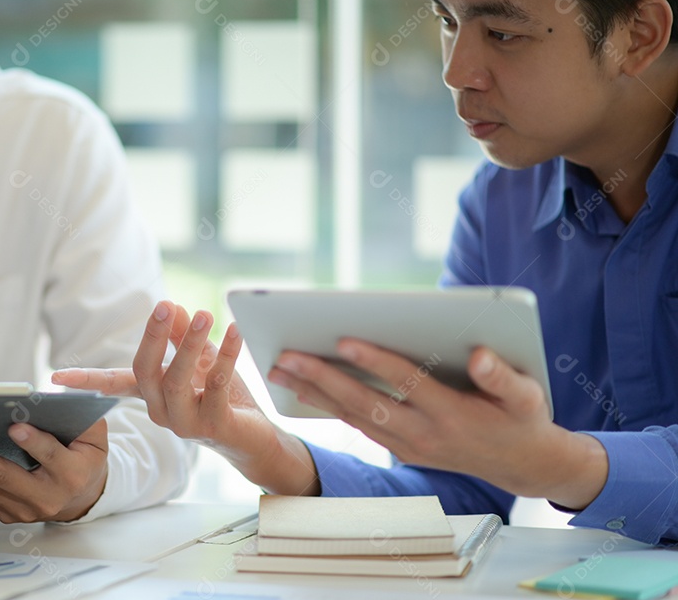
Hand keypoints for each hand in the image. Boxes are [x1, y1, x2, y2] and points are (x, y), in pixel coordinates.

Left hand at [0, 420, 108, 522]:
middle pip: (3, 476)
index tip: (15, 426)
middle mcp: (45, 498)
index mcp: (71, 475)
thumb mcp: (94, 435)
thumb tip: (56, 395)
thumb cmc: (83, 458)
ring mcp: (23, 510)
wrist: (81, 496)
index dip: (34, 443)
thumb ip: (82, 416)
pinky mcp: (5, 513)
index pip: (51, 458)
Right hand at [54, 300, 319, 495]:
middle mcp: (161, 411)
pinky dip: (226, 356)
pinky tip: (235, 333)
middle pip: (145, 371)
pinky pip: (215, 387)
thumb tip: (172, 307)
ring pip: (176, 381)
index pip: (113, 384)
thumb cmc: (222, 397)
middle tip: (165, 304)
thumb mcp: (200, 360)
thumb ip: (184, 336)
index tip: (55, 379)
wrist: (254, 438)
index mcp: (152, 394)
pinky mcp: (214, 427)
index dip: (85, 380)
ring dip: (190, 344)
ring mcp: (185, 423)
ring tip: (205, 315)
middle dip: (153, 336)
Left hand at [269, 339, 607, 508]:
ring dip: (313, 393)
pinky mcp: (401, 449)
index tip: (344, 340)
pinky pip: (358, 426)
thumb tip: (480, 355)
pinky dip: (329, 407)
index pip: (407, 384)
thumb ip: (503, 377)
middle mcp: (424, 434)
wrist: (522, 465)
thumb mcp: (527, 397)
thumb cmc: (523, 418)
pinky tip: (301, 388)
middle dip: (323, 379)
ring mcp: (409, 446)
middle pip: (365, 403)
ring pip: (353, 417)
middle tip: (285, 356)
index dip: (376, 363)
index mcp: (453, 415)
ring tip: (278, 369)